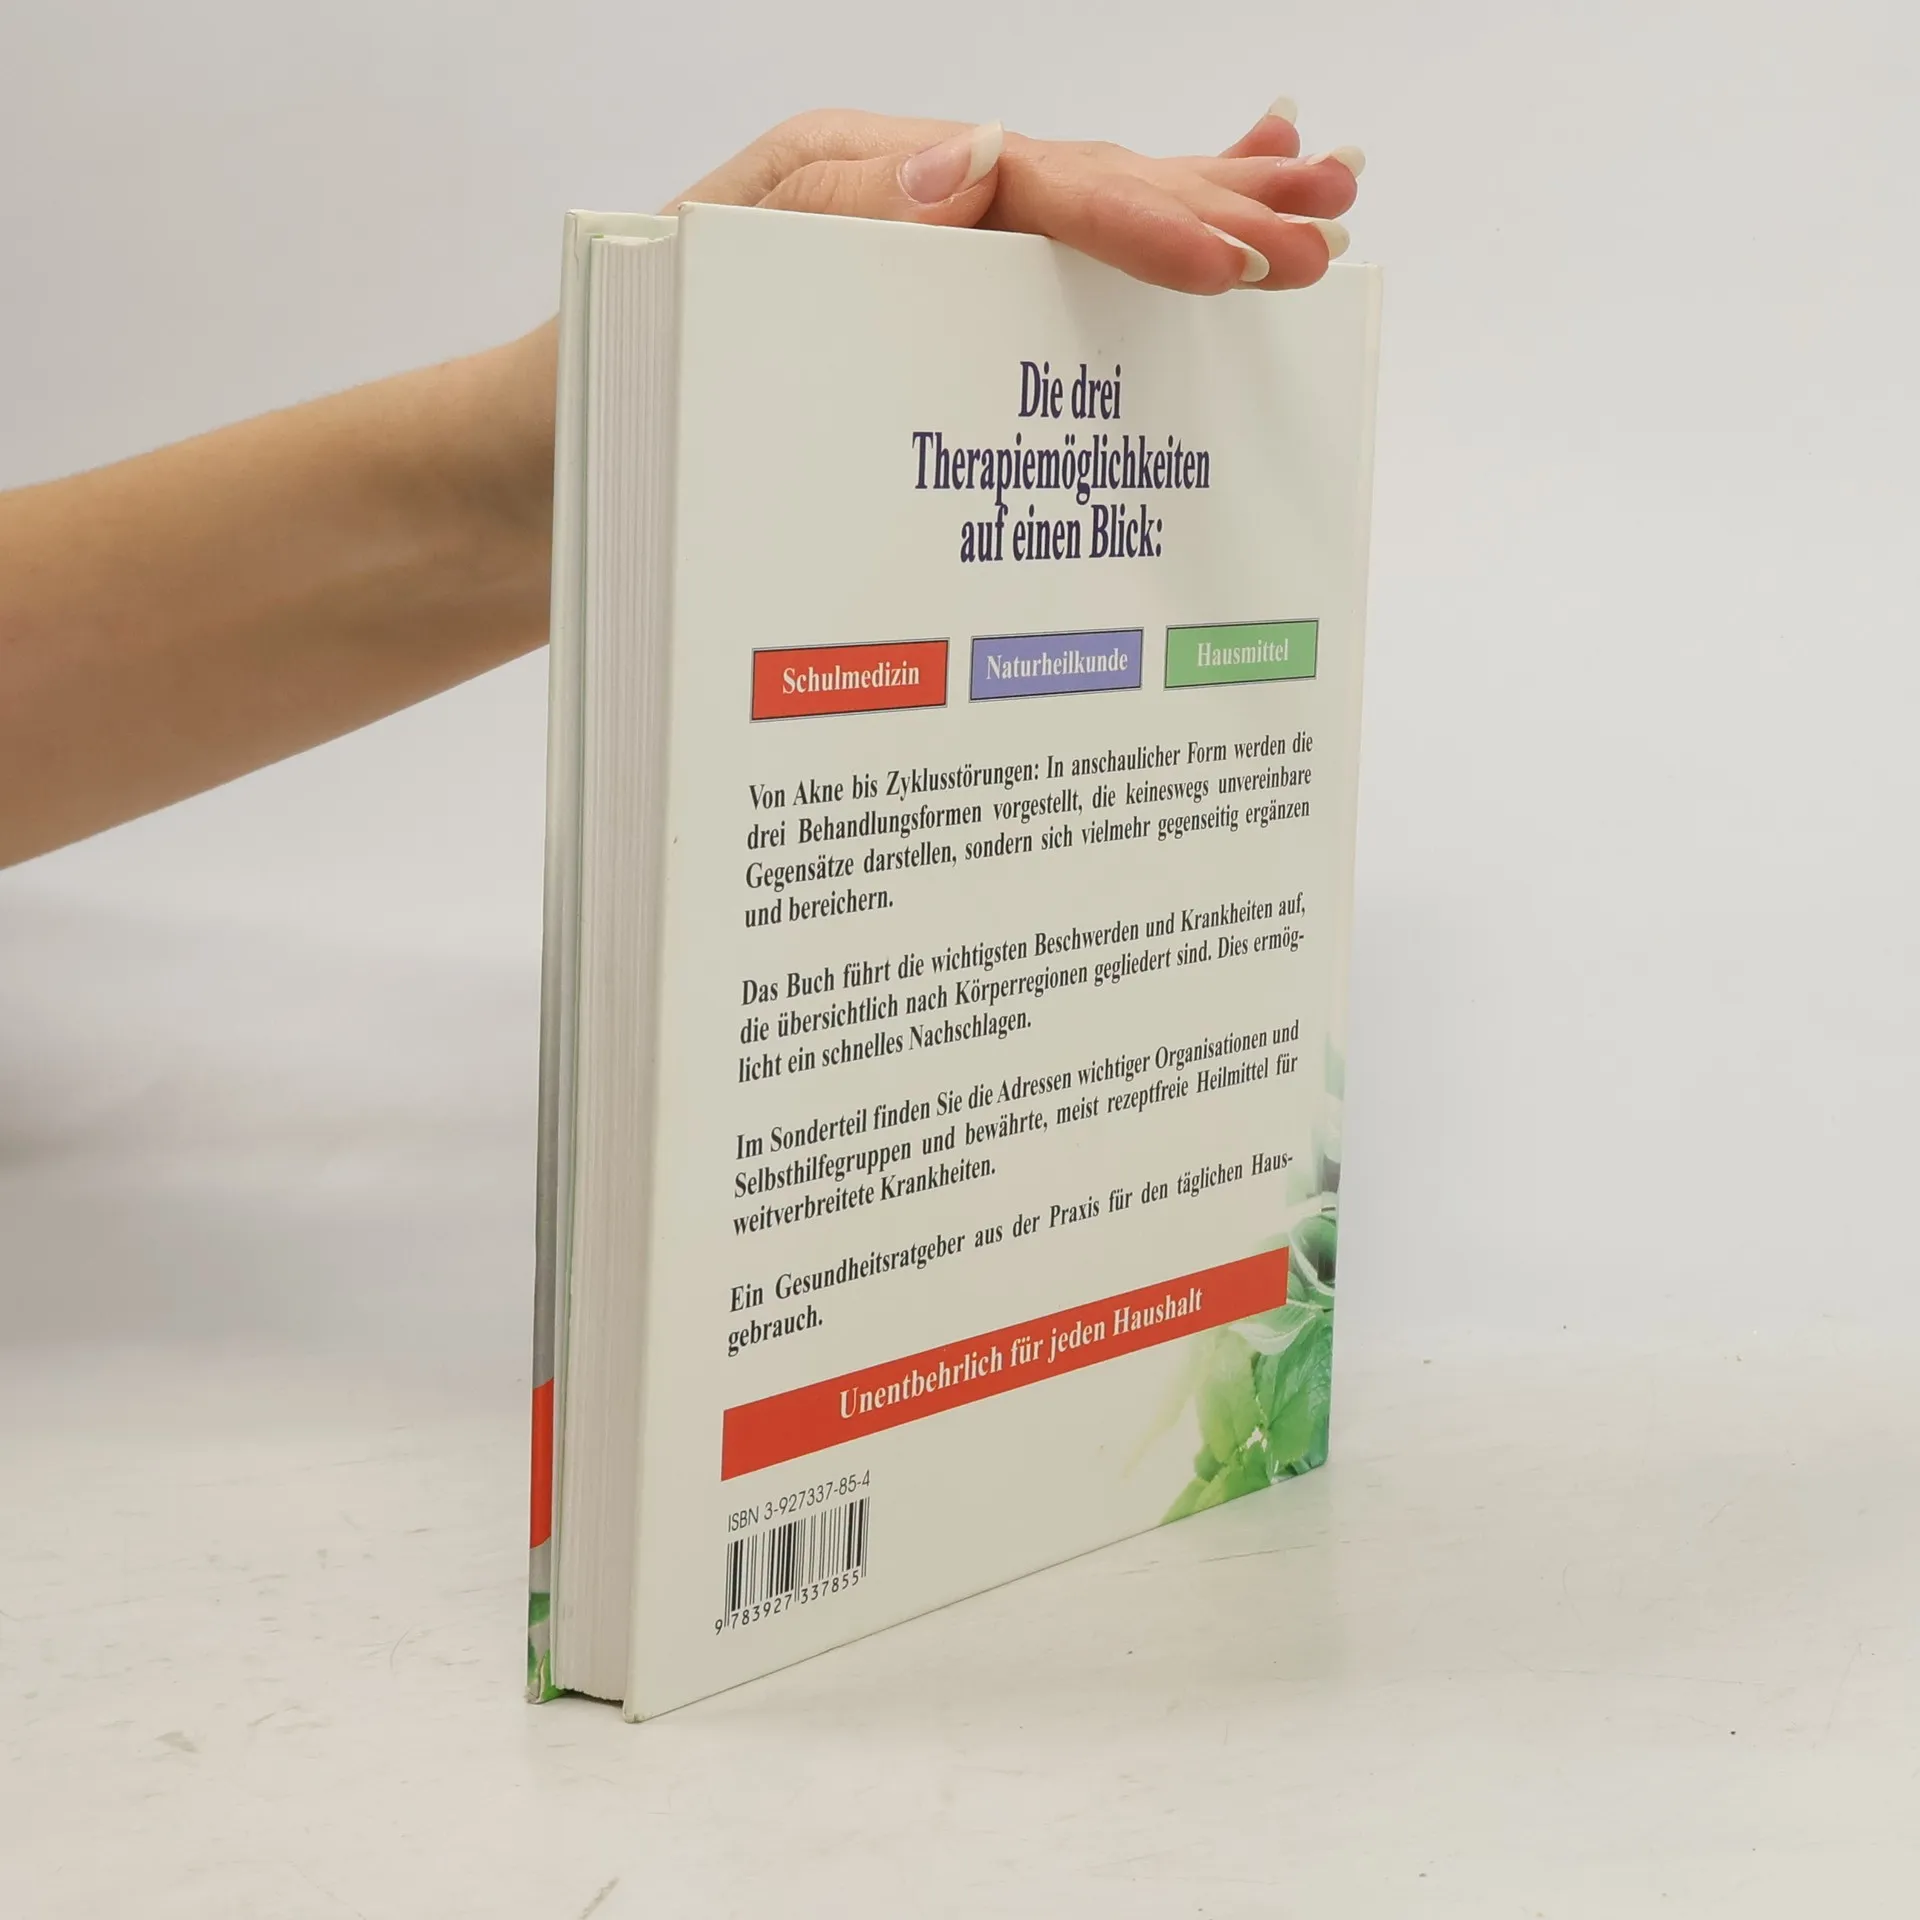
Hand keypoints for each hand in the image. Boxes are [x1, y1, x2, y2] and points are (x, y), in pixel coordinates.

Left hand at [672, 102, 1361, 293]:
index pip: (1030, 186)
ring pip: (1083, 220)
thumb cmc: (615, 358)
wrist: (558, 446)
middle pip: (1082, 188)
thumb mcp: (703, 271)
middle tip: (1322, 230)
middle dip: (1209, 208)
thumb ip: (836, 215)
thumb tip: (978, 160)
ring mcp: (921, 257)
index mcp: (861, 183)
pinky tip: (1214, 215)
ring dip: (1202, 207)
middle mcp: (907, 207)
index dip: (1137, 220)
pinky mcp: (922, 316)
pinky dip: (1131, 240)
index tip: (1229, 261)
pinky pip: (1041, 275)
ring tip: (1318, 200)